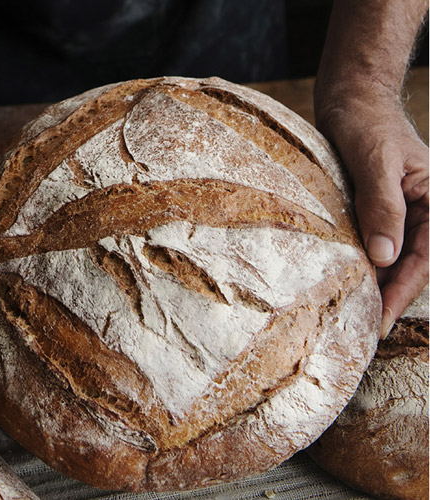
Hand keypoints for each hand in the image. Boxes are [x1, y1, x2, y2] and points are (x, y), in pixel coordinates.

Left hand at [318, 94, 428, 336]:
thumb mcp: (374, 162)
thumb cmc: (366, 123)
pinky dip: (366, 265)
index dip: (403, 292)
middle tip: (364, 330)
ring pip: (395, 259)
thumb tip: (384, 257)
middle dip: (391, 297)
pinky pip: (378, 245)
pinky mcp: (380, 212)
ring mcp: (404, 213)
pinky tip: (347, 283)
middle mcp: (426, 211)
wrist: (351, 100)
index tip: (382, 320)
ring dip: (378, 285)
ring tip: (354, 315)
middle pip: (413, 265)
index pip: (426, 258)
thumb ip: (382, 207)